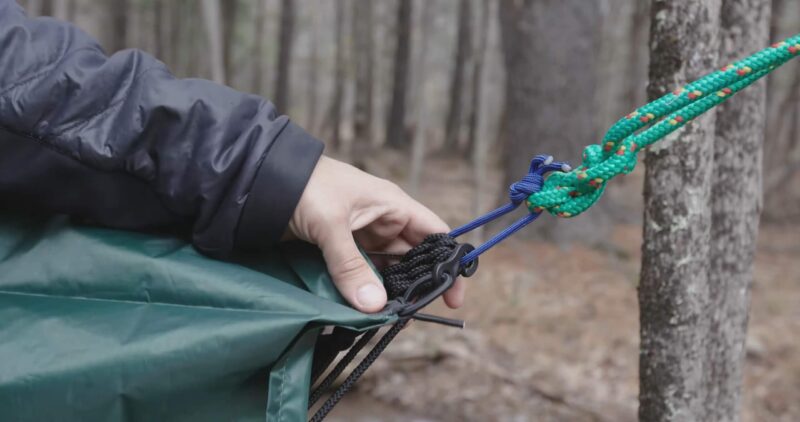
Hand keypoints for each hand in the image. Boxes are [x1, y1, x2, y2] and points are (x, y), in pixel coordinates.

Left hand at [286, 156, 465, 312]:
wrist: (263, 182)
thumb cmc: (304, 188)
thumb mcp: (331, 225)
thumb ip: (351, 266)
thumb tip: (375, 306)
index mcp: (393, 206)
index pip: (435, 235)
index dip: (448, 263)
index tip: (452, 296)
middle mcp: (383, 223)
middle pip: (412, 259)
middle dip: (415, 287)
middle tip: (412, 317)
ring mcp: (362, 239)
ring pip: (386, 272)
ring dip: (388, 294)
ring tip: (389, 320)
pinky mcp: (341, 251)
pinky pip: (361, 276)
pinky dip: (364, 293)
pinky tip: (364, 312)